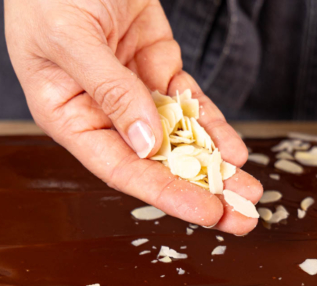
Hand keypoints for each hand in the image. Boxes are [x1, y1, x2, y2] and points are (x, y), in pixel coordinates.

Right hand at [4, 0, 261, 234]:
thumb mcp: (71, 38)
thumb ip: (109, 90)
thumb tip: (147, 144)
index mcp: (68, 113)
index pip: (120, 167)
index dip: (165, 193)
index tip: (206, 213)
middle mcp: (101, 109)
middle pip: (155, 161)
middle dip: (200, 189)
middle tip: (241, 217)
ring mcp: (131, 87)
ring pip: (178, 135)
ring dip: (213, 162)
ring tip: (249, 190)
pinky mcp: (155, 61)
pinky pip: (187, 99)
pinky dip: (211, 122)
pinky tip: (234, 148)